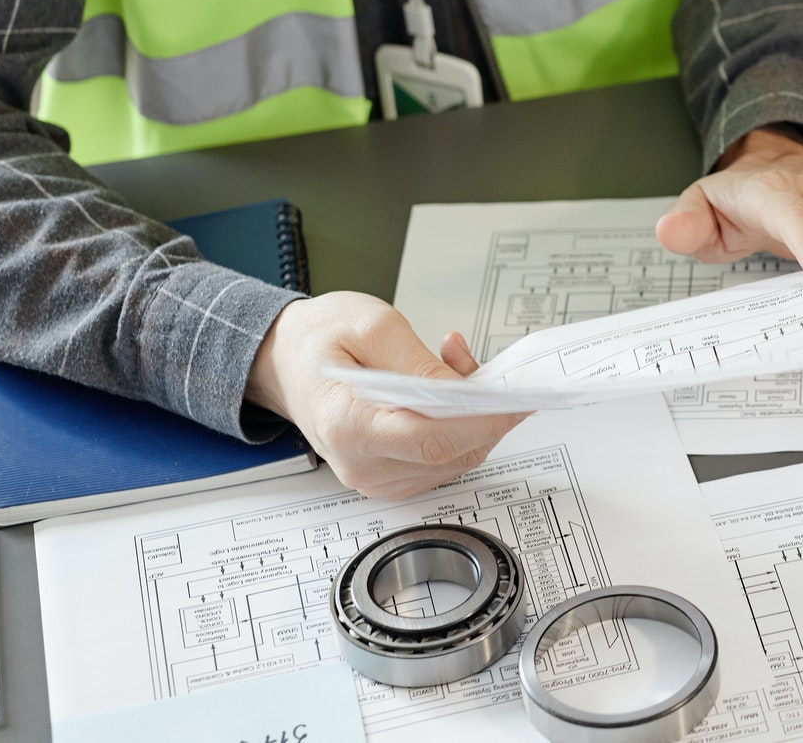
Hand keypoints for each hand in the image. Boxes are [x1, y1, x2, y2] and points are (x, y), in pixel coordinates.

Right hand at [246, 292, 528, 499]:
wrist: (284, 360)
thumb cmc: (318, 340)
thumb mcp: (372, 327)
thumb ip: (419, 364)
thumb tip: (463, 392)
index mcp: (348, 426)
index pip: (431, 440)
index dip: (483, 423)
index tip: (518, 401)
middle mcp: (360, 464)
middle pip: (450, 455)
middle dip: (488, 415)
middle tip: (501, 373)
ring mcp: (374, 476)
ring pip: (454, 460)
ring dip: (474, 417)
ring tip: (455, 365)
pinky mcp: (389, 474)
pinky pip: (442, 460)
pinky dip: (460, 427)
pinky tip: (448, 391)